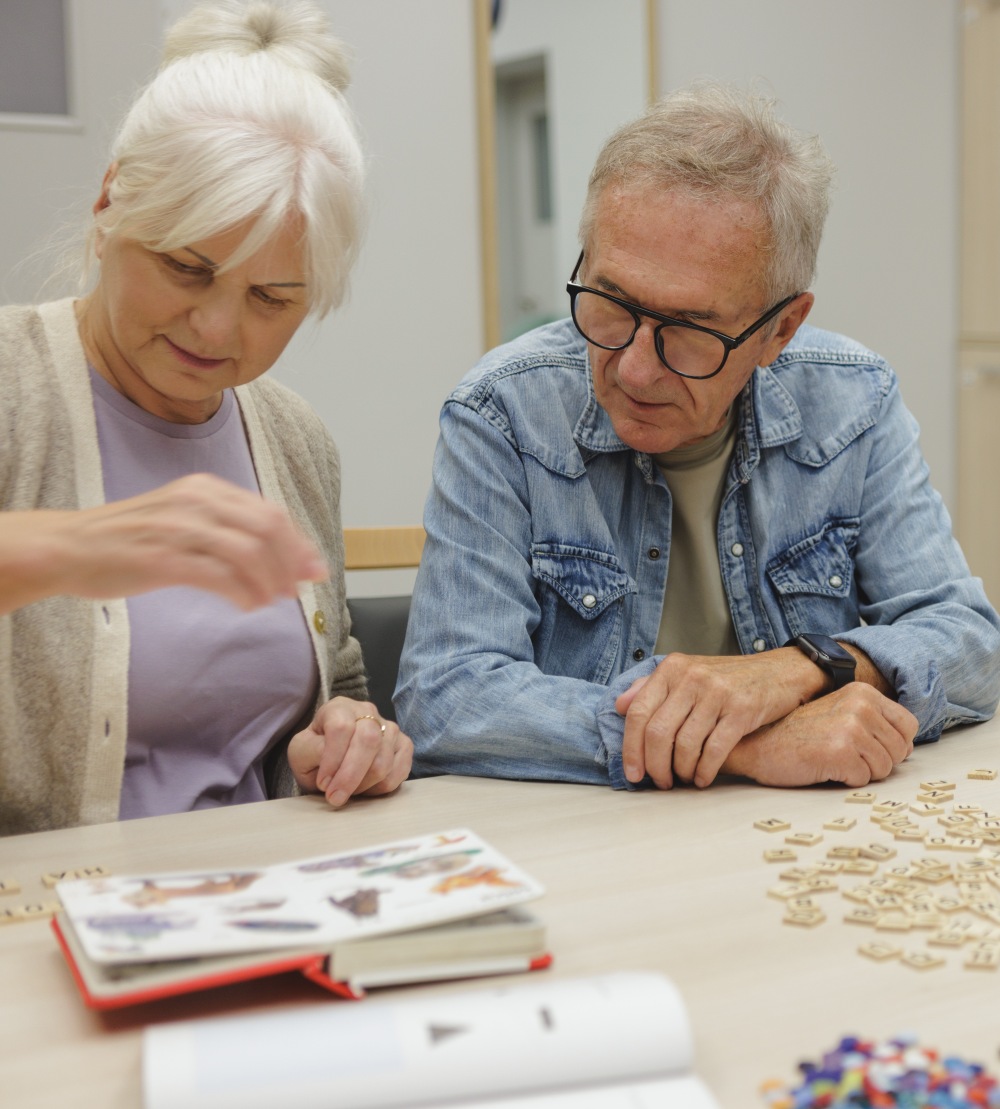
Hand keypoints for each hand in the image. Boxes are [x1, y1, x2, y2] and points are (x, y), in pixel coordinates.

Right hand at [0, 473, 326, 612]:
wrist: (69, 546)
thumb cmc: (130, 539)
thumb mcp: (183, 519)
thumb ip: (228, 533)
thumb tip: (282, 559)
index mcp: (205, 489)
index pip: (269, 512)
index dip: (297, 543)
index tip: (312, 568)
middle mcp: (196, 502)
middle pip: (267, 529)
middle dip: (291, 563)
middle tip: (299, 589)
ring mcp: (180, 529)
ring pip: (249, 552)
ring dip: (270, 582)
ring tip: (270, 601)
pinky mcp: (164, 559)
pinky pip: (220, 576)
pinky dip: (244, 594)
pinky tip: (247, 606)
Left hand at [287, 697, 412, 806]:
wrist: (331, 759)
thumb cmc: (315, 753)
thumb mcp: (301, 751)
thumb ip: (313, 750)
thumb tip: (331, 759)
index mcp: (339, 708)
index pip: (341, 728)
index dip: (333, 759)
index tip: (323, 783)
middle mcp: (368, 712)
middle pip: (368, 741)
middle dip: (350, 776)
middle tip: (335, 798)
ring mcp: (389, 728)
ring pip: (384, 761)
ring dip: (363, 785)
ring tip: (348, 791)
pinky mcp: (404, 745)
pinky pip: (400, 771)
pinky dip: (381, 788)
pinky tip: (366, 788)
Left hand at [616, 649, 825, 788]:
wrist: (780, 672)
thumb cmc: (729, 679)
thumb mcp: (688, 674)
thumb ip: (651, 688)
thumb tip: (619, 705)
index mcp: (672, 668)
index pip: (637, 713)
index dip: (630, 748)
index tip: (633, 773)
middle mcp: (691, 677)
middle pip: (658, 733)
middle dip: (655, 766)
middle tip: (660, 782)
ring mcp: (717, 693)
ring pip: (685, 745)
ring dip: (682, 772)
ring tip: (685, 779)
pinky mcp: (742, 710)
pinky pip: (714, 750)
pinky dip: (705, 771)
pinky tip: (704, 779)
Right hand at [721, 683, 916, 786]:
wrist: (756, 742)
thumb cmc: (794, 732)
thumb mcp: (837, 712)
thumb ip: (871, 720)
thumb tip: (906, 746)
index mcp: (862, 693)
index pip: (908, 725)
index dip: (894, 744)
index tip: (871, 747)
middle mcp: (860, 706)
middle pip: (900, 751)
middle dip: (878, 761)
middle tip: (846, 756)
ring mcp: (851, 729)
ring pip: (884, 769)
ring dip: (861, 772)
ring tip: (832, 759)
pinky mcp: (841, 753)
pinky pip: (863, 780)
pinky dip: (845, 780)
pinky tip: (823, 766)